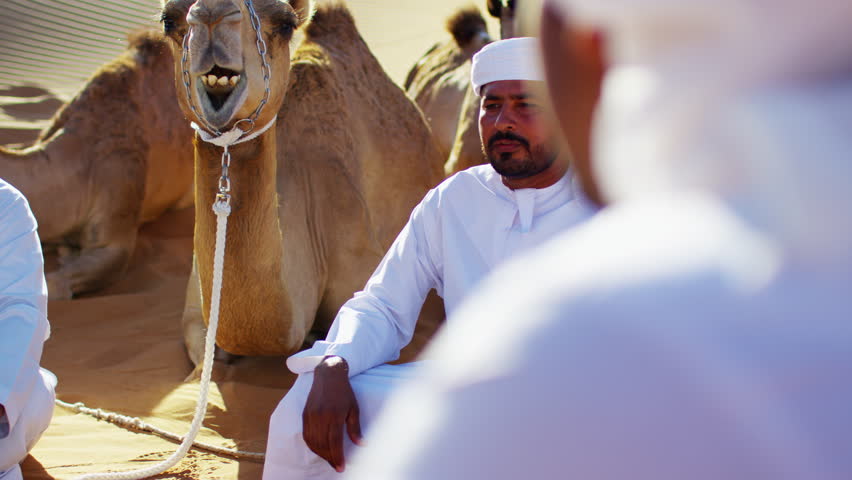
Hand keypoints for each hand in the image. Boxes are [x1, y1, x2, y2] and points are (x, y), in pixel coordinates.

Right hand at [302, 356, 361, 471]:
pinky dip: (313, 445)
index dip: (338, 456)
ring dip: (321, 453)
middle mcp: (321, 416)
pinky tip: (320, 449)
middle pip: (323, 444)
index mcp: (334, 415)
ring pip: (314, 442)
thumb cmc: (344, 392)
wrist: (328, 375)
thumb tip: (361, 444)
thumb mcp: (354, 408)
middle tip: (337, 466)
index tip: (341, 467)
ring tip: (330, 459)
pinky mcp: (305, 415)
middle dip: (330, 458)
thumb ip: (355, 428)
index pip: (335, 442)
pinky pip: (307, 435)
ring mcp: (311, 416)